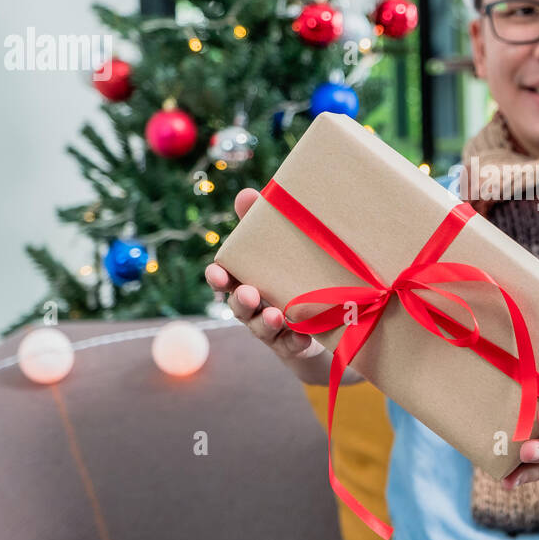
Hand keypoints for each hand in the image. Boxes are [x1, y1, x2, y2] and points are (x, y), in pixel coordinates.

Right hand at [203, 187, 323, 363]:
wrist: (322, 317)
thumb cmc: (291, 274)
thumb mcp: (278, 249)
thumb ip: (259, 223)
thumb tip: (246, 193)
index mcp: (247, 281)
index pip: (225, 281)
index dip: (218, 278)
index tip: (217, 272)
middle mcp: (255, 307)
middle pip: (240, 307)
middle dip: (241, 301)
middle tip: (248, 293)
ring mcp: (272, 328)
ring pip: (262, 328)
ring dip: (266, 322)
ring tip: (275, 316)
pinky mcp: (292, 345)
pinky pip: (291, 346)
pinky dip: (295, 342)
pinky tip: (302, 337)